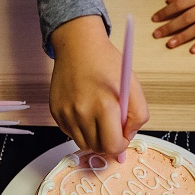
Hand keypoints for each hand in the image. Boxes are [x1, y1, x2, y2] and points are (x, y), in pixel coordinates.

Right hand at [49, 16, 148, 154]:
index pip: (112, 146)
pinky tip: (84, 110)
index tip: (122, 135)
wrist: (78, 46)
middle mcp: (81, 113)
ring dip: (93, 137)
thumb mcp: (132, 86)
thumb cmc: (107, 64)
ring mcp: (66, 114)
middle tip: (111, 125)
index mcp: (104, 106)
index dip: (121, 144)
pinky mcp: (56, 112)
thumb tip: (127, 138)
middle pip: (97, 148)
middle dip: (107, 141)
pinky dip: (80, 128)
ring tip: (98, 117)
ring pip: (83, 143)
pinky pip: (71, 133)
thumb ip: (138, 116)